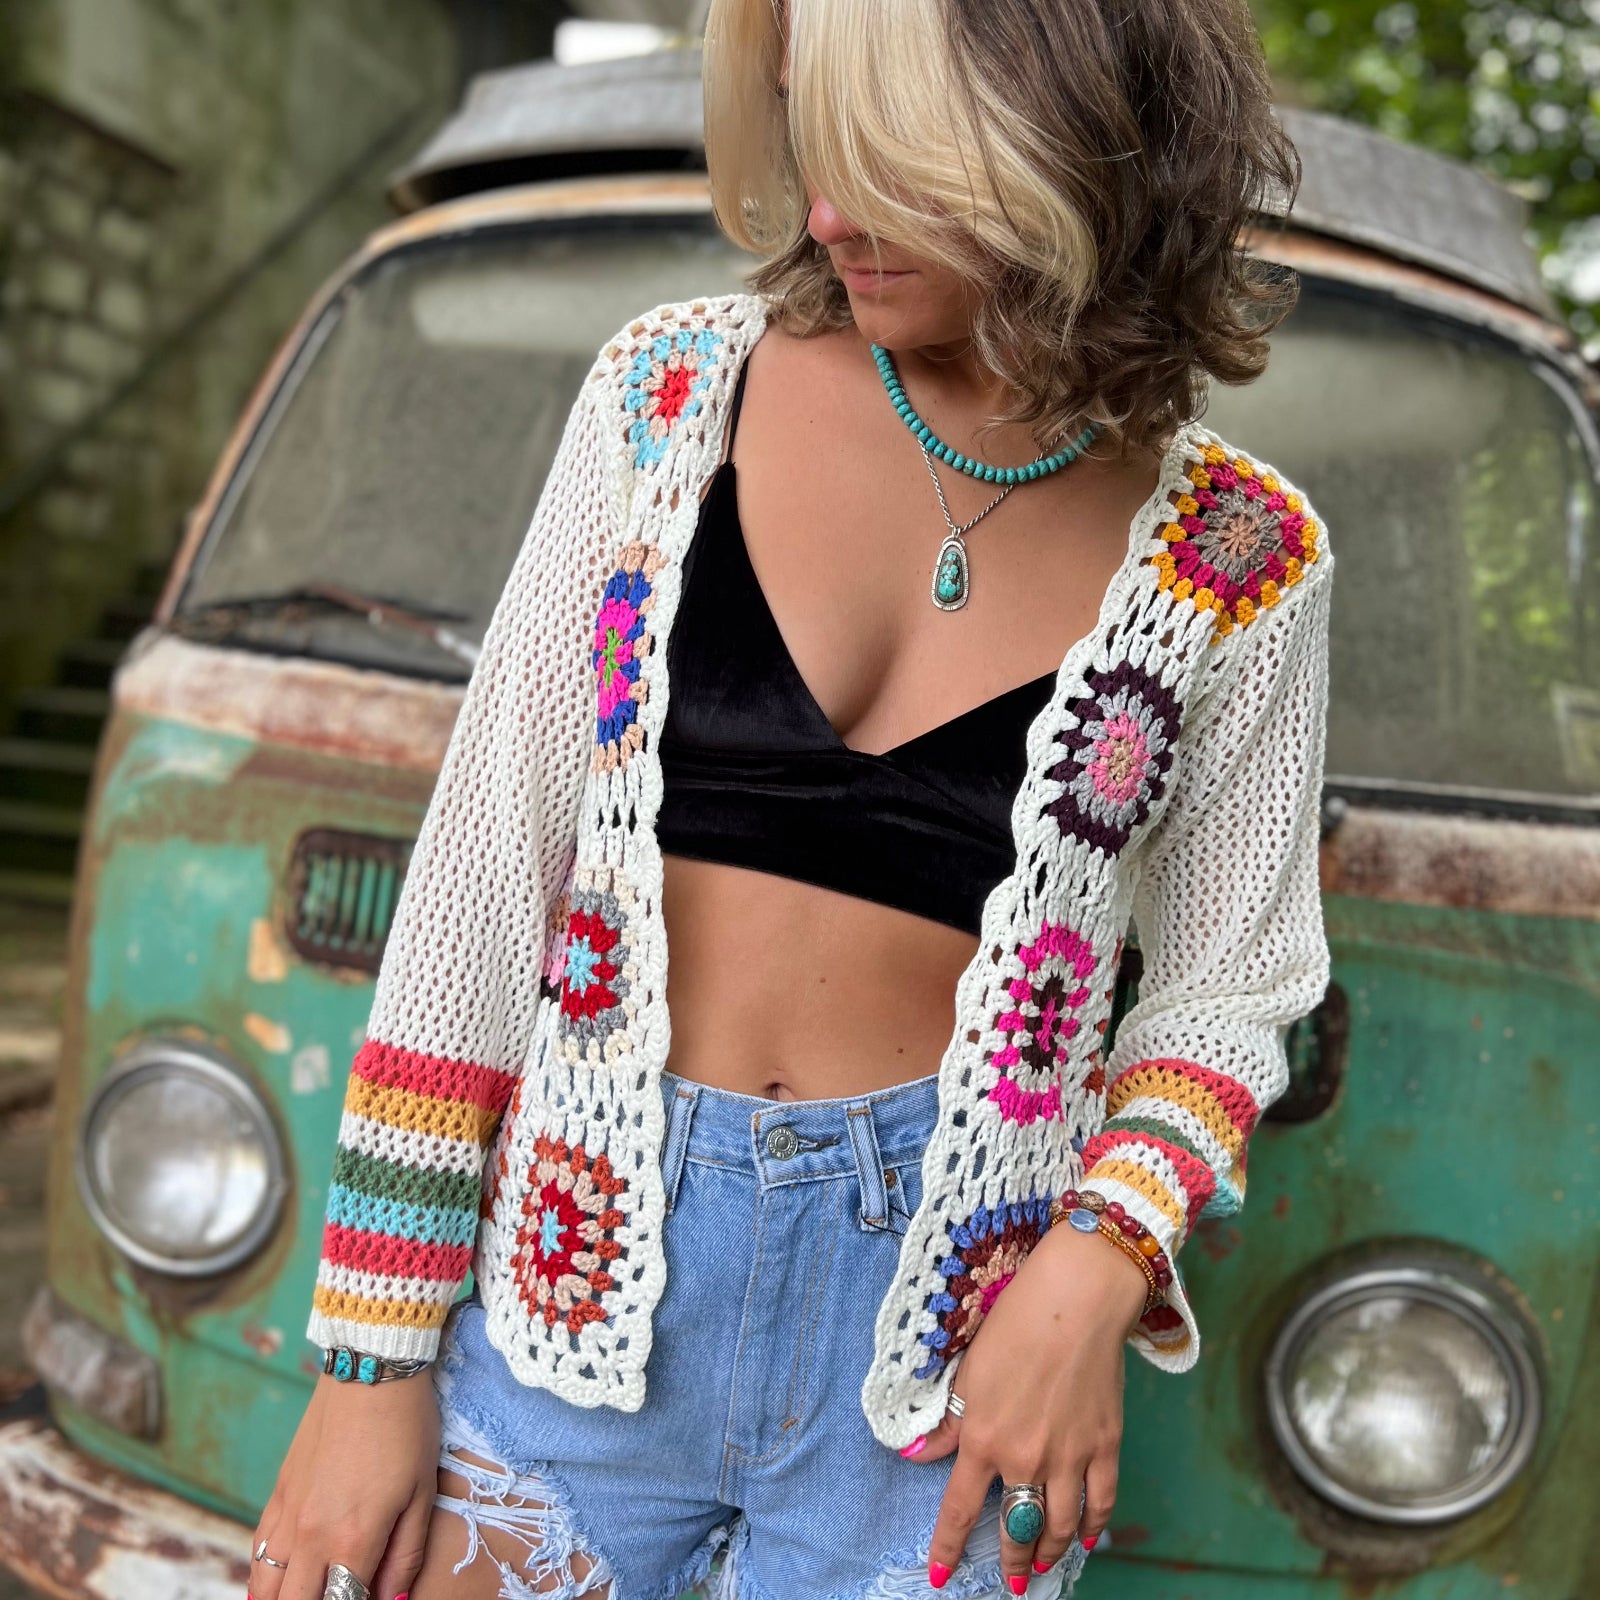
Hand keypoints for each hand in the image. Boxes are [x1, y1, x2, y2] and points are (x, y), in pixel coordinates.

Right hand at [251, 1369, 440, 1599]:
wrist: (370, 1371)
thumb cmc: (407, 1430)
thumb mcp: (422, 1495)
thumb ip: (405, 1557)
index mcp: (353, 1541)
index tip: (371, 1596)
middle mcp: (311, 1537)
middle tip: (340, 1593)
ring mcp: (288, 1516)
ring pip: (265, 1590)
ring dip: (285, 1599)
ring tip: (310, 1592)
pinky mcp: (278, 1494)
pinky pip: (258, 1553)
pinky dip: (265, 1578)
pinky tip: (282, 1580)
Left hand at [905, 1223, 1148, 1591]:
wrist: (1076, 1299)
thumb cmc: (1015, 1323)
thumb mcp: (968, 1370)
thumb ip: (947, 1421)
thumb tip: (917, 1454)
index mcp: (983, 1439)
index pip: (960, 1511)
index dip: (948, 1550)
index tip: (941, 1578)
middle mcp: (1025, 1457)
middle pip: (1016, 1529)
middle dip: (1011, 1561)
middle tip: (1010, 1580)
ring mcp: (1069, 1456)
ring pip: (1058, 1526)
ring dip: (1048, 1553)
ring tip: (1041, 1566)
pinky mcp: (1106, 1446)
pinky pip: (1099, 1504)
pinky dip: (1090, 1528)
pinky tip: (1084, 1538)